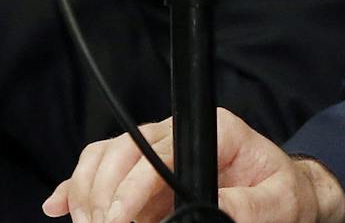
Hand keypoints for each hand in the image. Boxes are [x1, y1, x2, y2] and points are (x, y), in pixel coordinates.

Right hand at [44, 111, 344, 222]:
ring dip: (88, 194)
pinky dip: (76, 188)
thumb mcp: (277, 203)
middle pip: (122, 151)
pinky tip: (58, 207)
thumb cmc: (282, 196)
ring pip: (104, 158)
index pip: (159, 150)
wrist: (286, 195)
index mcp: (215, 130)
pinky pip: (101, 170)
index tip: (119, 221)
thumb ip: (246, 206)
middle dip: (104, 195)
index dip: (132, 186)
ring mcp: (159, 149)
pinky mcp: (144, 171)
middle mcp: (180, 133)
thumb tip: (213, 207)